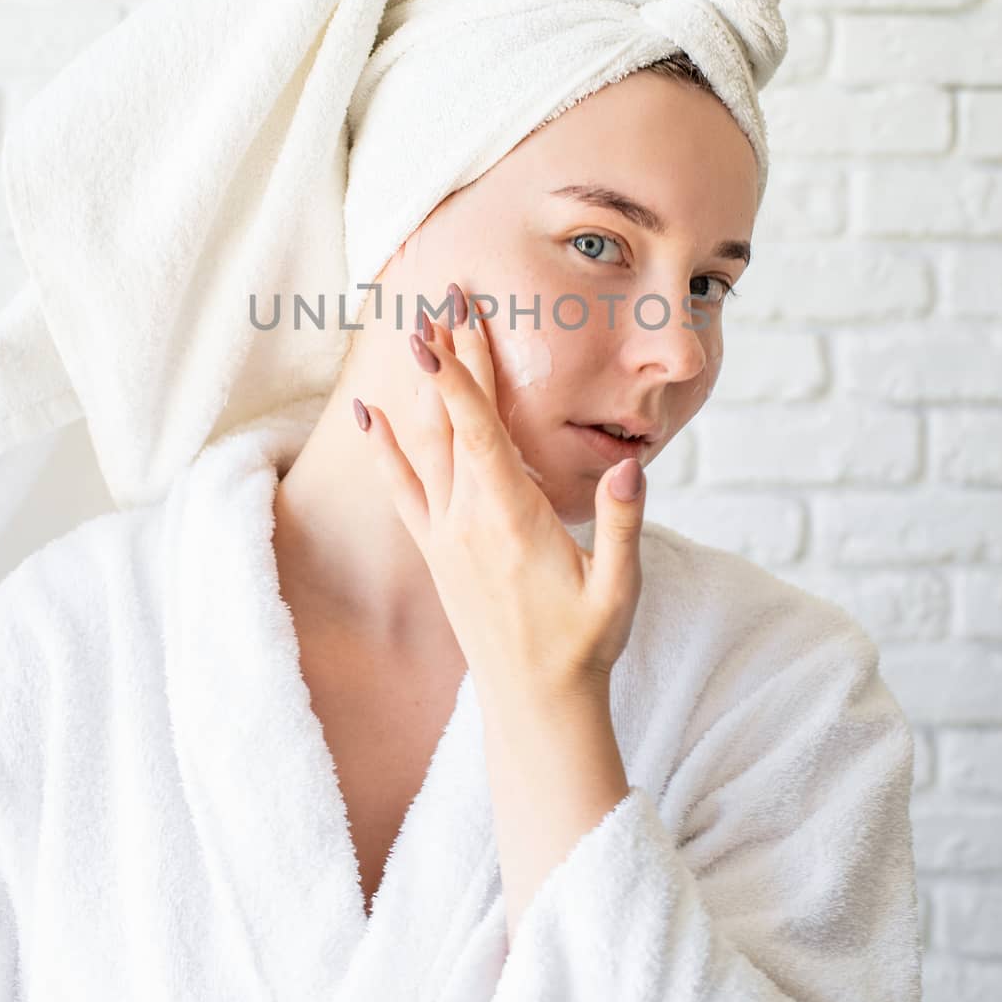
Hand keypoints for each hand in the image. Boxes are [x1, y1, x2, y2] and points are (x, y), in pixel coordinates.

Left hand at [354, 282, 646, 711]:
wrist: (535, 705)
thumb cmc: (584, 644)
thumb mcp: (620, 587)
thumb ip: (624, 522)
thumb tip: (633, 461)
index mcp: (512, 519)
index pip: (480, 431)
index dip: (458, 377)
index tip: (440, 329)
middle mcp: (468, 520)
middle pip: (451, 422)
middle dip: (447, 356)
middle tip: (444, 296)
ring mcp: (445, 534)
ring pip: (424, 445)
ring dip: (419, 387)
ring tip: (415, 330)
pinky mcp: (436, 550)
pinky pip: (401, 489)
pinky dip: (383, 448)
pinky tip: (367, 412)